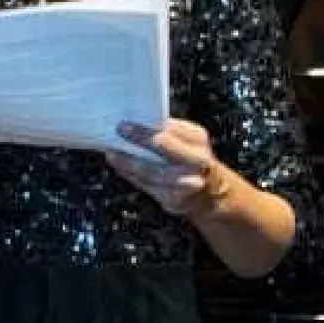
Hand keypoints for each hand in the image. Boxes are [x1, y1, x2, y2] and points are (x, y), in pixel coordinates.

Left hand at [106, 118, 239, 222]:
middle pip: (164, 147)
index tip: (124, 123)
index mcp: (198, 139)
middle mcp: (197, 160)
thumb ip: (167, 132)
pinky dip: (132, 176)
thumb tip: (134, 122)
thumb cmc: (190, 159)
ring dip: (129, 162)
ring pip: (153, 171)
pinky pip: (148, 187)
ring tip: (112, 154)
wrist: (210, 193)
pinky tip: (120, 168)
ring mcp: (188, 182)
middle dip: (140, 139)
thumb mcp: (187, 140)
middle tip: (118, 132)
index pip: (170, 128)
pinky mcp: (175, 200)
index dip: (146, 127)